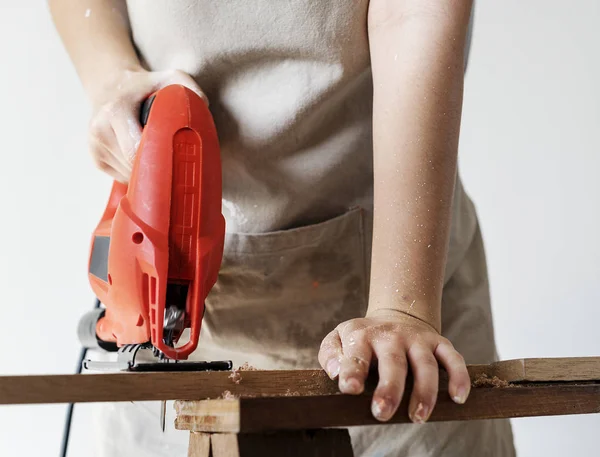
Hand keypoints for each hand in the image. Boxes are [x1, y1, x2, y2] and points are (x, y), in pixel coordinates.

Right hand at [88, 69, 207, 181]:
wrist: (111, 87)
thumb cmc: (144, 86)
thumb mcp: (167, 78)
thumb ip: (187, 88)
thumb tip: (203, 106)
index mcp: (115, 111)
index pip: (136, 149)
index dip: (157, 159)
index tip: (175, 160)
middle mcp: (100, 130)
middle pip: (133, 166)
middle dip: (156, 169)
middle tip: (174, 162)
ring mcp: (95, 147)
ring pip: (128, 175)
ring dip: (146, 172)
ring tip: (156, 154)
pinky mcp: (96, 159)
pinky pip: (122, 177)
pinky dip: (136, 173)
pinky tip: (142, 157)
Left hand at [318, 309, 470, 422]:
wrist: (396, 314)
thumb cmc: (363, 337)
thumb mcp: (339, 338)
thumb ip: (330, 354)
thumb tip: (334, 373)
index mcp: (362, 336)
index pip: (356, 354)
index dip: (353, 371)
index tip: (350, 389)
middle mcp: (391, 336)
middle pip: (393, 363)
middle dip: (389, 389)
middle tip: (382, 413)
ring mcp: (417, 339)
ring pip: (425, 365)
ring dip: (424, 391)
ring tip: (417, 416)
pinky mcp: (439, 343)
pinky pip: (453, 359)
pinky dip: (459, 377)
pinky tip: (458, 397)